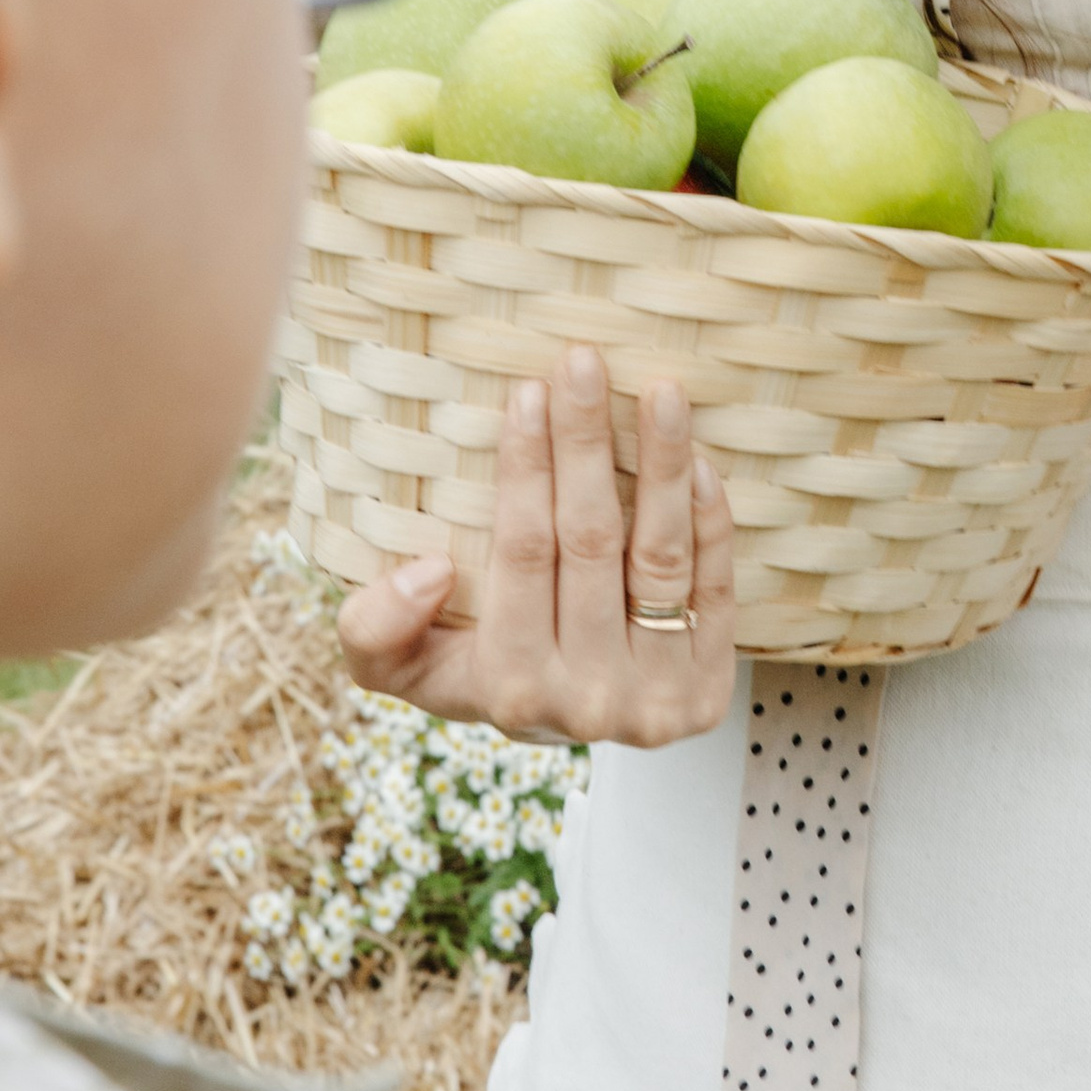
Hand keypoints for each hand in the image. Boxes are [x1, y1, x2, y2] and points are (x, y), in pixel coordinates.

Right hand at [339, 344, 737, 746]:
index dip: (527, 467)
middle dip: (586, 442)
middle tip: (585, 363)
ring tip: (662, 392)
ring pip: (661, 559)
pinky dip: (710, 522)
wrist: (564, 727)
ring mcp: (655, 699)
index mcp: (507, 685)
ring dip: (664, 465)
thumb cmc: (477, 671)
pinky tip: (699, 462)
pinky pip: (715, 590)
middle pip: (590, 543)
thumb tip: (428, 569)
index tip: (530, 391)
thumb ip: (374, 627)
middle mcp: (585, 698)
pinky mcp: (708, 690)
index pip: (522, 552)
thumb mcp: (399, 667)